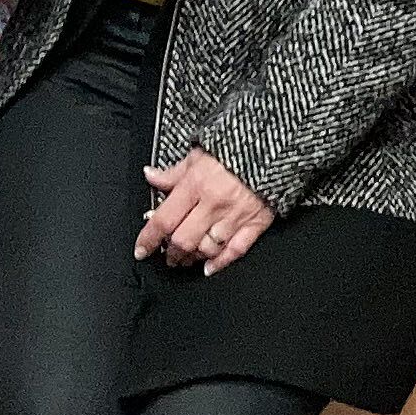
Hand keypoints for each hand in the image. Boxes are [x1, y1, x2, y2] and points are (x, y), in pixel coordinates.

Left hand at [137, 149, 273, 275]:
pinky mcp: (255, 224)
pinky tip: (209, 267)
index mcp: (196, 184)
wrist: (274, 147)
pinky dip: (220, 263)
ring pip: (206, 249)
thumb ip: (173, 172)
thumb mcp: (198, 154)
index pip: (164, 219)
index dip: (148, 238)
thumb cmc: (235, 149)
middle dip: (170, 252)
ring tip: (185, 259)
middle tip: (166, 255)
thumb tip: (150, 176)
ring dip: (192, 258)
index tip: (141, 249)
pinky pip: (236, 251)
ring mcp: (235, 216)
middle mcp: (213, 203)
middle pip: (183, 240)